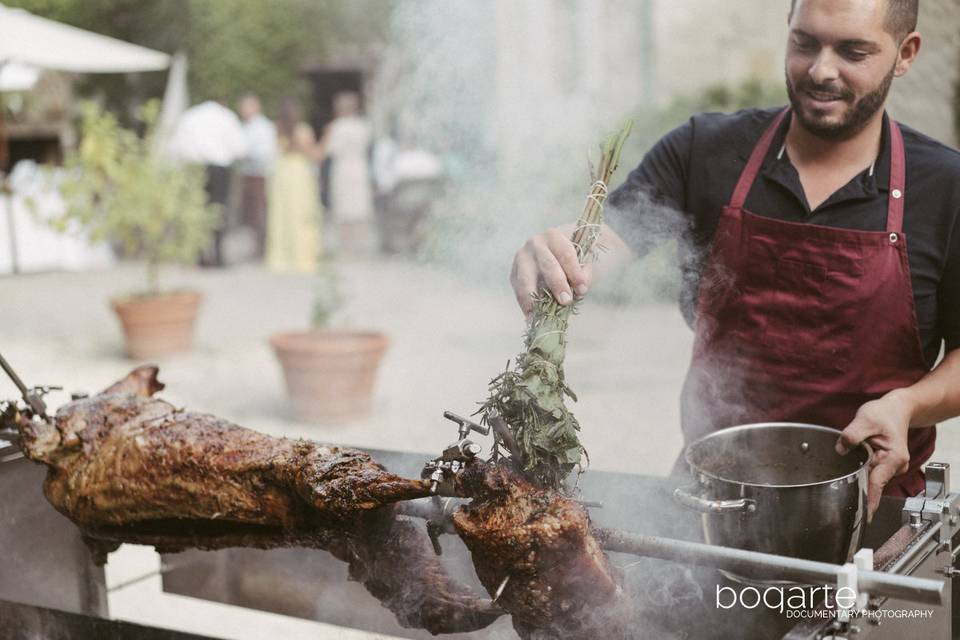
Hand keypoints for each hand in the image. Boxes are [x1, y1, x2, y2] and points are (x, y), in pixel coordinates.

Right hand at [510, 224, 591, 317]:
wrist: (557, 253)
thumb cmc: (574, 256)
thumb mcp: (585, 259)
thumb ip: (584, 273)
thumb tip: (578, 291)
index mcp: (553, 236)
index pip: (565, 254)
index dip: (575, 272)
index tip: (583, 289)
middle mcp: (534, 244)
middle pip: (547, 265)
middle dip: (557, 285)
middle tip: (566, 301)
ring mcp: (521, 260)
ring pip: (526, 279)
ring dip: (534, 297)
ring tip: (540, 313)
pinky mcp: (514, 275)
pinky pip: (519, 290)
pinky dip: (525, 304)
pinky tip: (531, 316)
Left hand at [835, 392, 913, 518]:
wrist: (897, 409)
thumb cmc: (885, 414)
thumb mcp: (866, 419)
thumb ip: (852, 434)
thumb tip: (841, 449)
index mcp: (894, 458)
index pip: (877, 483)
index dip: (869, 500)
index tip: (864, 516)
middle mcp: (894, 466)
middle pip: (871, 483)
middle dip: (856, 486)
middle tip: (837, 490)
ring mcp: (890, 467)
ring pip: (869, 478)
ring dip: (857, 476)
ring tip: (846, 466)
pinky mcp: (883, 466)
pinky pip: (869, 473)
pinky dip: (859, 471)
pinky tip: (853, 465)